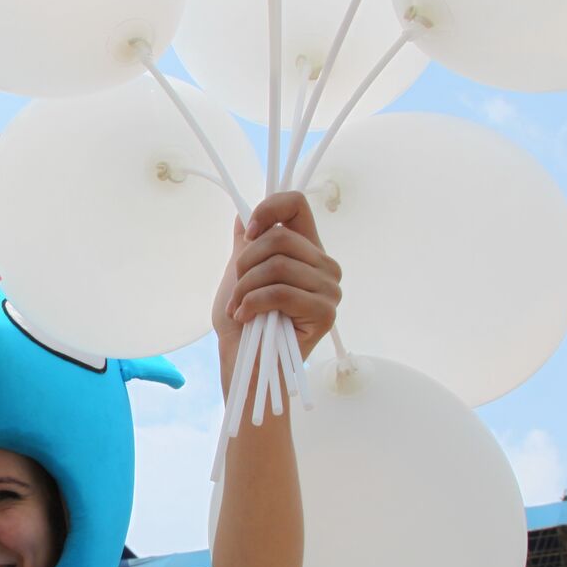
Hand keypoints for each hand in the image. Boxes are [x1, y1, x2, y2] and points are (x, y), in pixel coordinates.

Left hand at [211, 191, 340, 359]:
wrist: (243, 362)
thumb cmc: (242, 322)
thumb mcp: (239, 274)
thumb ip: (246, 244)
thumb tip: (243, 213)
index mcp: (307, 250)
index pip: (297, 204)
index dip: (269, 209)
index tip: (249, 234)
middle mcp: (324, 265)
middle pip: (280, 237)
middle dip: (245, 263)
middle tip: (236, 291)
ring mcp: (329, 289)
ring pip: (278, 265)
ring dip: (245, 287)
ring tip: (238, 307)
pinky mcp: (326, 313)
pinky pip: (282, 292)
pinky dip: (253, 302)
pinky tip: (244, 316)